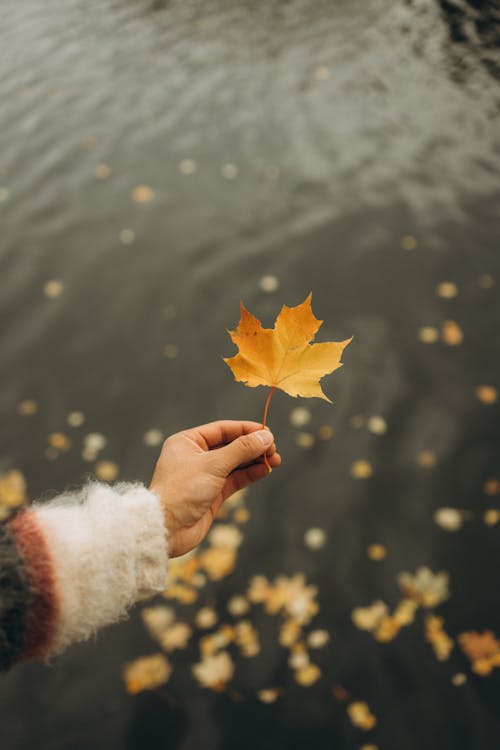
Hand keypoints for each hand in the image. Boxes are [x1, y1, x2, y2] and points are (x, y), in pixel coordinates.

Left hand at [149, 420, 280, 557]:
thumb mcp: (213, 464)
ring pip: (235, 463)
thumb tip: (265, 437)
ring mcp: (205, 476)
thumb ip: (241, 449)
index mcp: (188, 442)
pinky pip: (235, 479)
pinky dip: (250, 474)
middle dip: (253, 447)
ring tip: (275, 460)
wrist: (167, 529)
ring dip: (254, 461)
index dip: (246, 430)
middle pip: (231, 445)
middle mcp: (195, 456)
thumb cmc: (182, 491)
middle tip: (273, 449)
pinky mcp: (212, 493)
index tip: (267, 433)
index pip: (222, 429)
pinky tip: (264, 471)